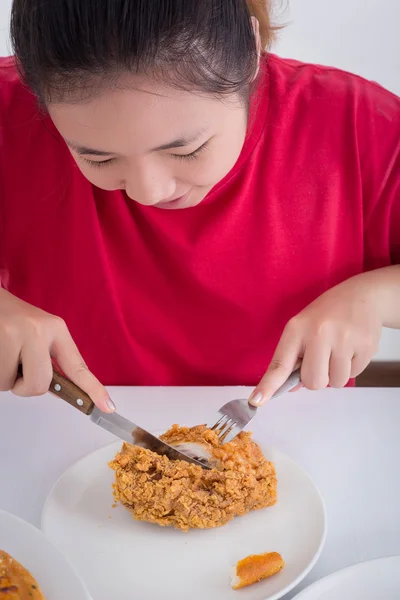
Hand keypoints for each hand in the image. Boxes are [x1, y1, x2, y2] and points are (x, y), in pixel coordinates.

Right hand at [0, 289, 114, 411]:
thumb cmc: (11, 319)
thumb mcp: (37, 332)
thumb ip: (49, 359)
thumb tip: (61, 390)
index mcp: (56, 328)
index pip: (77, 366)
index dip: (93, 389)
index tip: (108, 407)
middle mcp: (39, 330)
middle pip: (40, 385)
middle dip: (24, 385)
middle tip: (17, 367)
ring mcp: (15, 334)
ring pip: (11, 385)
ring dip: (5, 376)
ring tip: (3, 352)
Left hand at [249, 273, 383, 405]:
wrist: (363, 296)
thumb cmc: (327, 314)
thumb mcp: (303, 327)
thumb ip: (294, 357)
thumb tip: (291, 388)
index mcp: (297, 328)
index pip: (280, 364)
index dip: (268, 385)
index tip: (257, 400)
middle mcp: (319, 333)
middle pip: (313, 382)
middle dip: (316, 377)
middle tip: (321, 359)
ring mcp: (345, 340)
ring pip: (335, 382)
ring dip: (335, 373)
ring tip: (338, 350)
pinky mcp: (366, 347)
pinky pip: (354, 375)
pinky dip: (351, 367)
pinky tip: (351, 347)